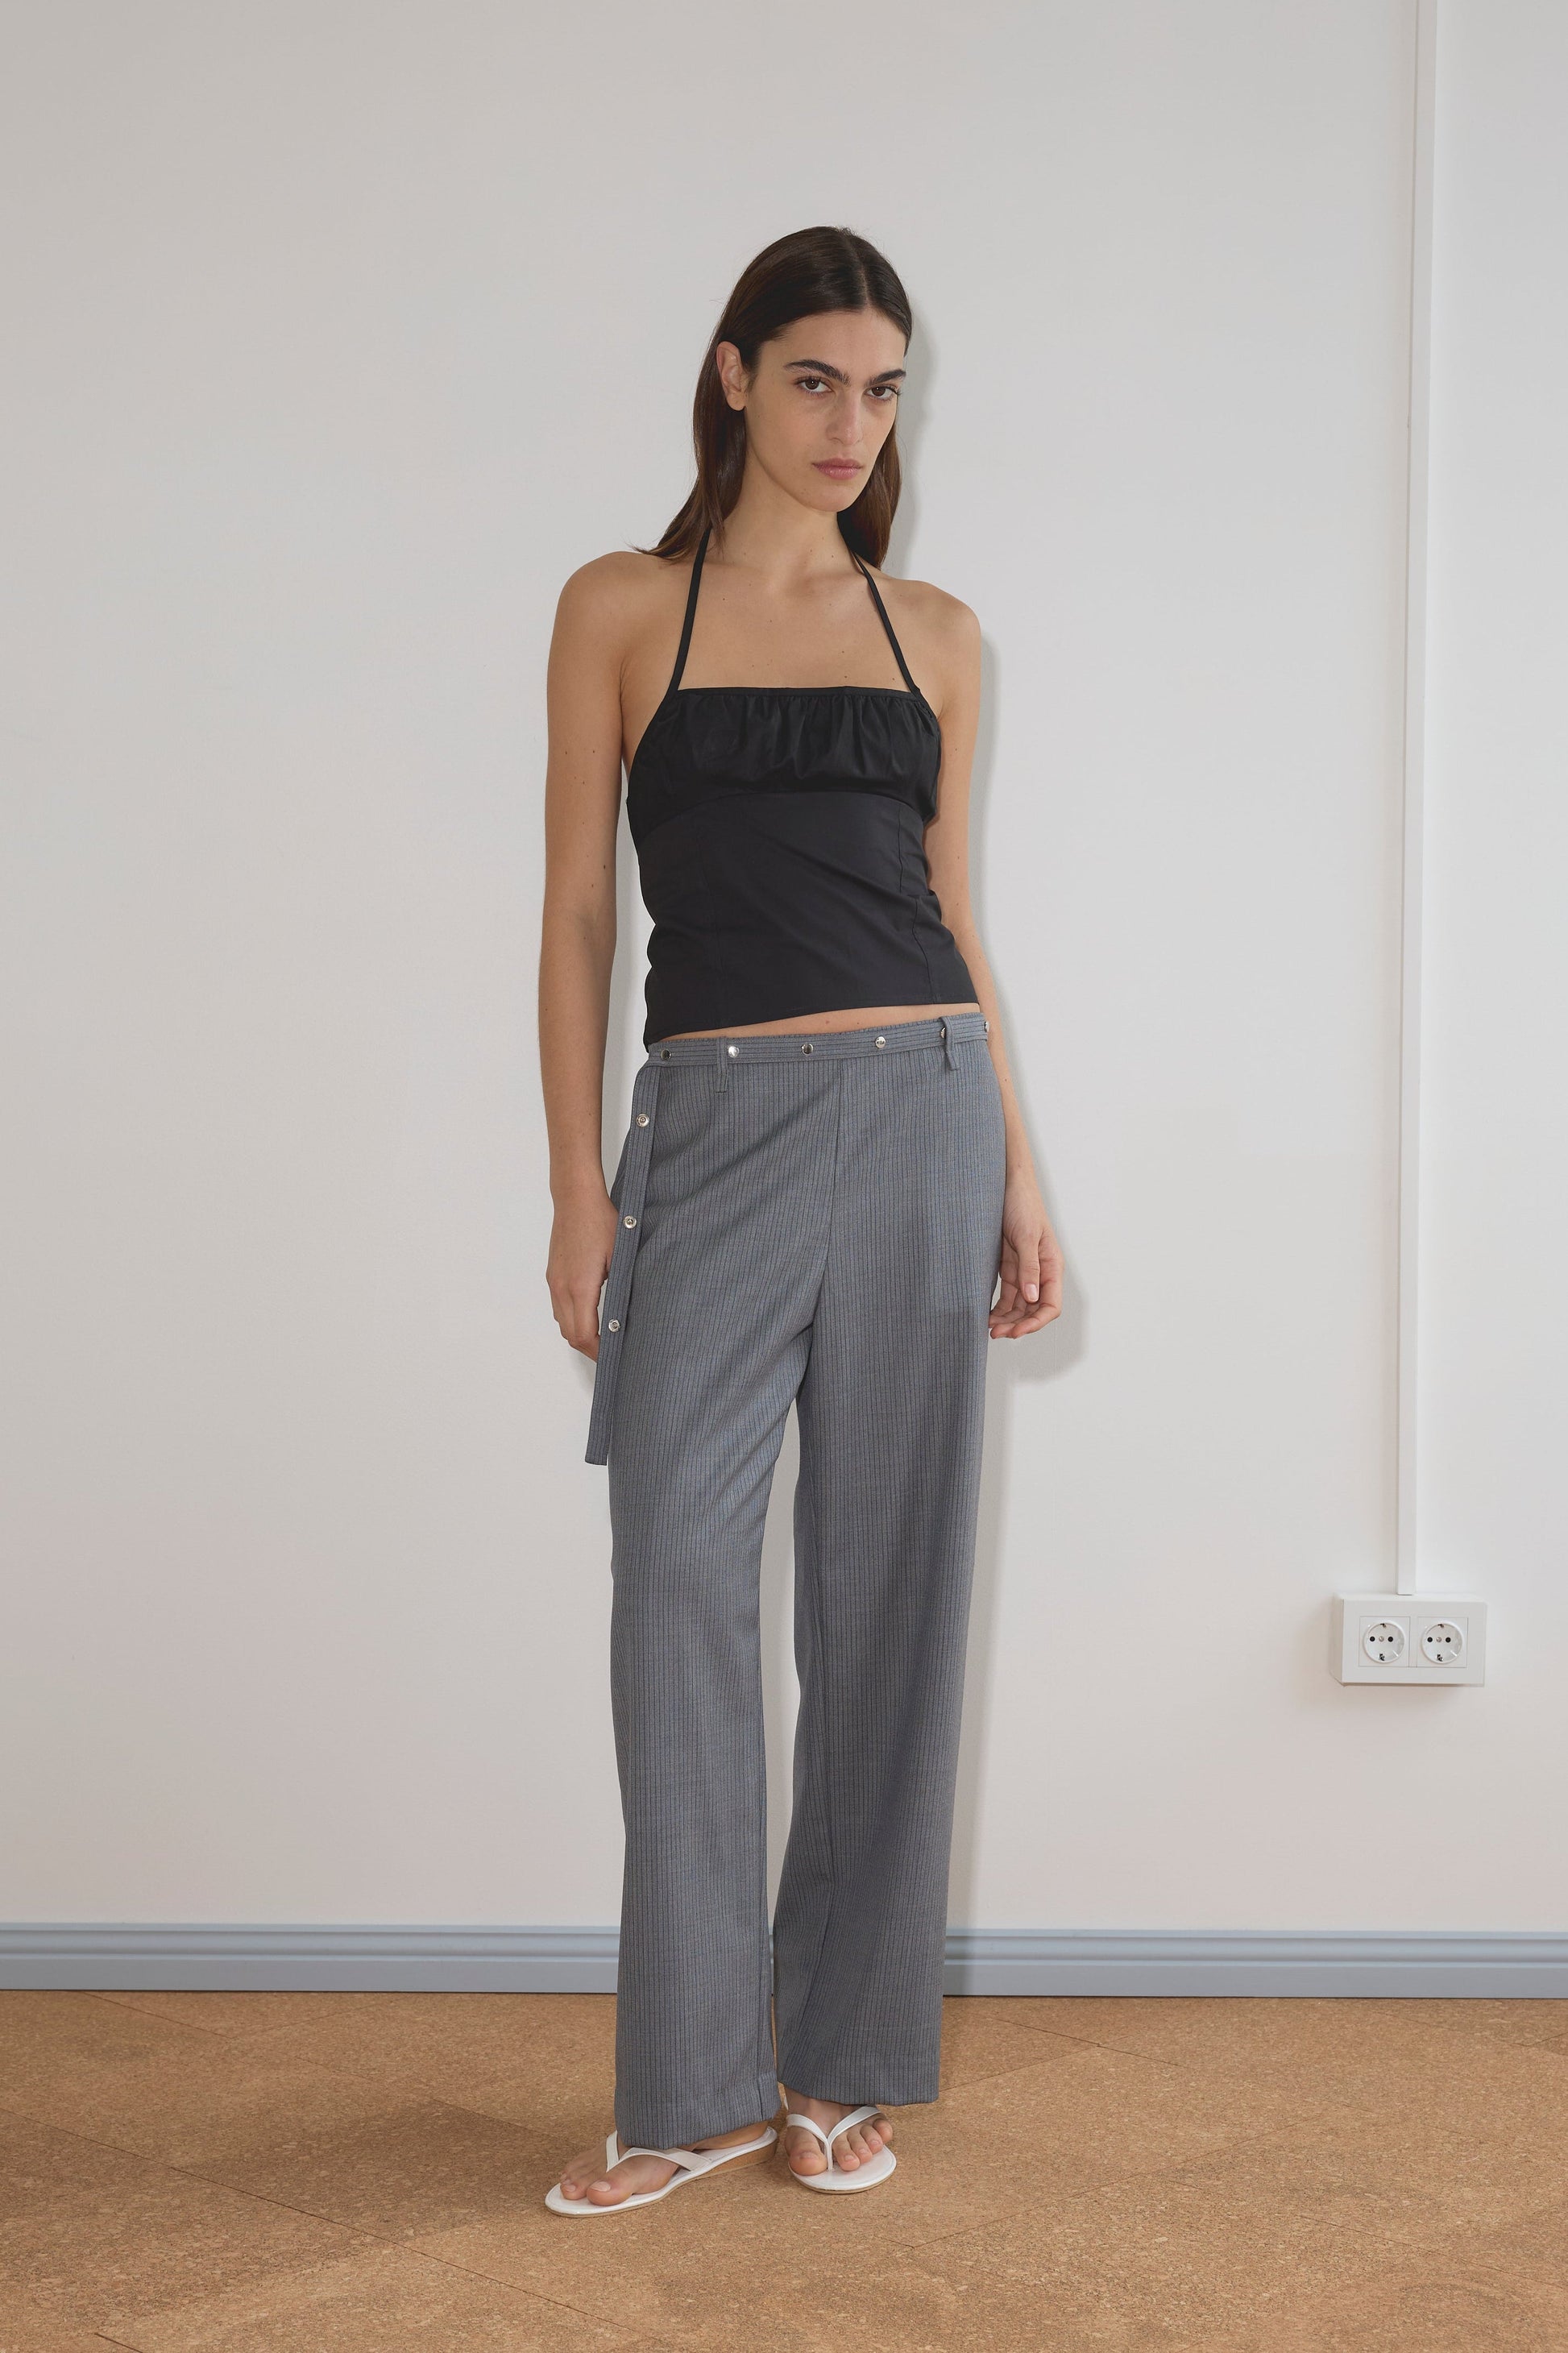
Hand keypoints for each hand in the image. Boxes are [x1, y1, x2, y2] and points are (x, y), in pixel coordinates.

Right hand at [547, 1182, 618, 1359]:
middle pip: (570, 1335)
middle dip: (590, 1349)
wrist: (576, 1198)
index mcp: (580, 1287)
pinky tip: (591, 1315)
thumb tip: (634, 1314)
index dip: (600, 1352)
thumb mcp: (622, 1257)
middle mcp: (562, 1288)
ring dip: (580, 1335)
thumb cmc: (602, 1222)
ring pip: (562, 1323)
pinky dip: (573, 1319)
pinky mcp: (553, 1275)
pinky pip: (559, 1308)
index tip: (617, 1357)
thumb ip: (625, 1289)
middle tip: (613, 1353)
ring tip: (604, 1338)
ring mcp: (554, 1282)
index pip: (584, 1335)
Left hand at [990, 1172, 1062, 1338]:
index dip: (1035, 1323)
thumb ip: (1030, 1267)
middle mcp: (1041, 1273)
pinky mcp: (1010, 1269)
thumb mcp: (1027, 1236)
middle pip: (1034, 1310)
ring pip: (1020, 1307)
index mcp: (1052, 1267)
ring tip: (989, 1329)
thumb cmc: (1022, 1205)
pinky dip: (999, 1309)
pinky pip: (1007, 1296)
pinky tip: (987, 1316)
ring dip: (1007, 1320)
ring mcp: (1025, 1272)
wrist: (1006, 1186)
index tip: (1016, 1332)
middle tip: (996, 1334)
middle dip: (1018, 1325)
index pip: (1050, 1305)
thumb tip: (1033, 1298)